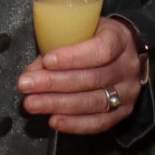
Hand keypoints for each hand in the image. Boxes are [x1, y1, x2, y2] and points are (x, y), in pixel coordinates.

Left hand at [16, 17, 146, 134]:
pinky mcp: (122, 112)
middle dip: (54, 83)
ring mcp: (127, 92)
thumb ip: (57, 47)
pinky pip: (98, 123)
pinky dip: (74, 124)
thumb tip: (33, 72)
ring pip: (93, 102)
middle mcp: (127, 67)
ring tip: (32, 103)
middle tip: (26, 85)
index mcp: (120, 40)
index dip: (73, 57)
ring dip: (58, 104)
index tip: (47, 61)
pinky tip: (54, 120)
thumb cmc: (95, 39)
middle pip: (92, 79)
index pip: (101, 50)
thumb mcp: (80, 31)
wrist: (122, 54)